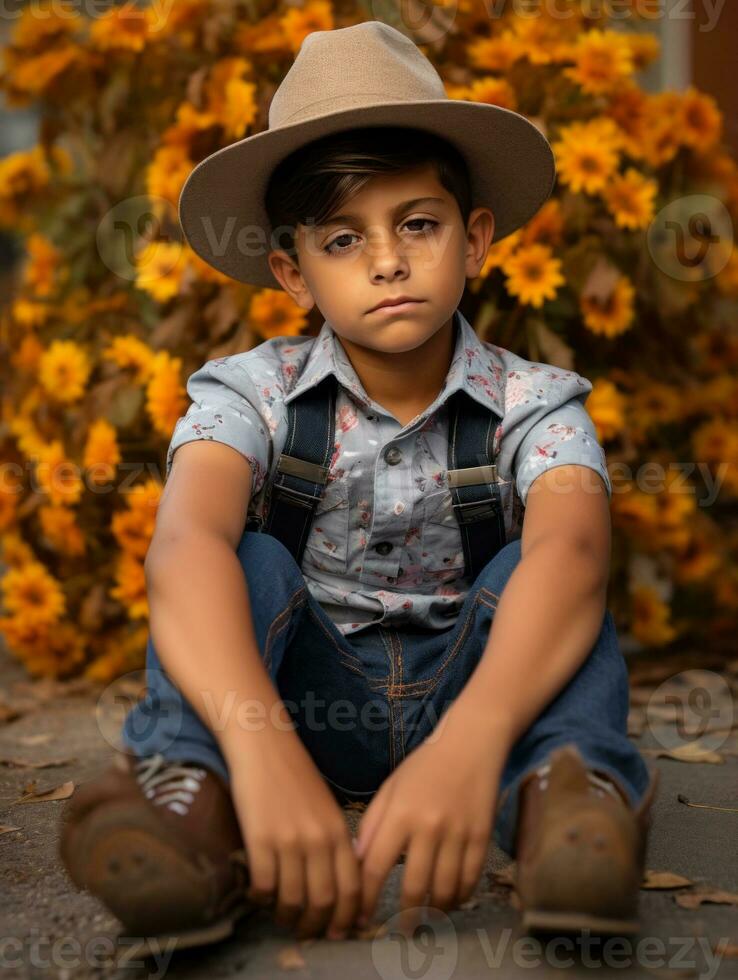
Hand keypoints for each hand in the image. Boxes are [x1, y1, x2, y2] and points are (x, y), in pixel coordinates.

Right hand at [228, 720, 360, 939]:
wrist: (264, 744)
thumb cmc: (294, 773)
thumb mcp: (326, 806)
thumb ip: (334, 842)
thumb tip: (337, 883)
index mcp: (339, 831)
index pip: (352, 888)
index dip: (346, 917)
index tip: (337, 931)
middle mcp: (319, 839)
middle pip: (324, 901)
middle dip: (315, 926)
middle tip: (306, 933)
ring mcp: (289, 839)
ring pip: (293, 899)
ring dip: (286, 917)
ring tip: (281, 917)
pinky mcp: (260, 838)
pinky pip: (263, 885)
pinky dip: (261, 899)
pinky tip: (258, 895)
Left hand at [354, 706, 507, 928]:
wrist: (471, 743)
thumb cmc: (425, 765)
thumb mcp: (391, 788)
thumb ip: (373, 824)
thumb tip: (358, 863)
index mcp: (399, 813)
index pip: (375, 867)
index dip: (365, 898)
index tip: (360, 917)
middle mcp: (428, 826)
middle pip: (413, 888)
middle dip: (403, 917)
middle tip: (399, 931)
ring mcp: (458, 833)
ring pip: (444, 890)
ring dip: (433, 913)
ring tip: (425, 920)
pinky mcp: (482, 836)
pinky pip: (470, 880)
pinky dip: (459, 897)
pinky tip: (450, 900)